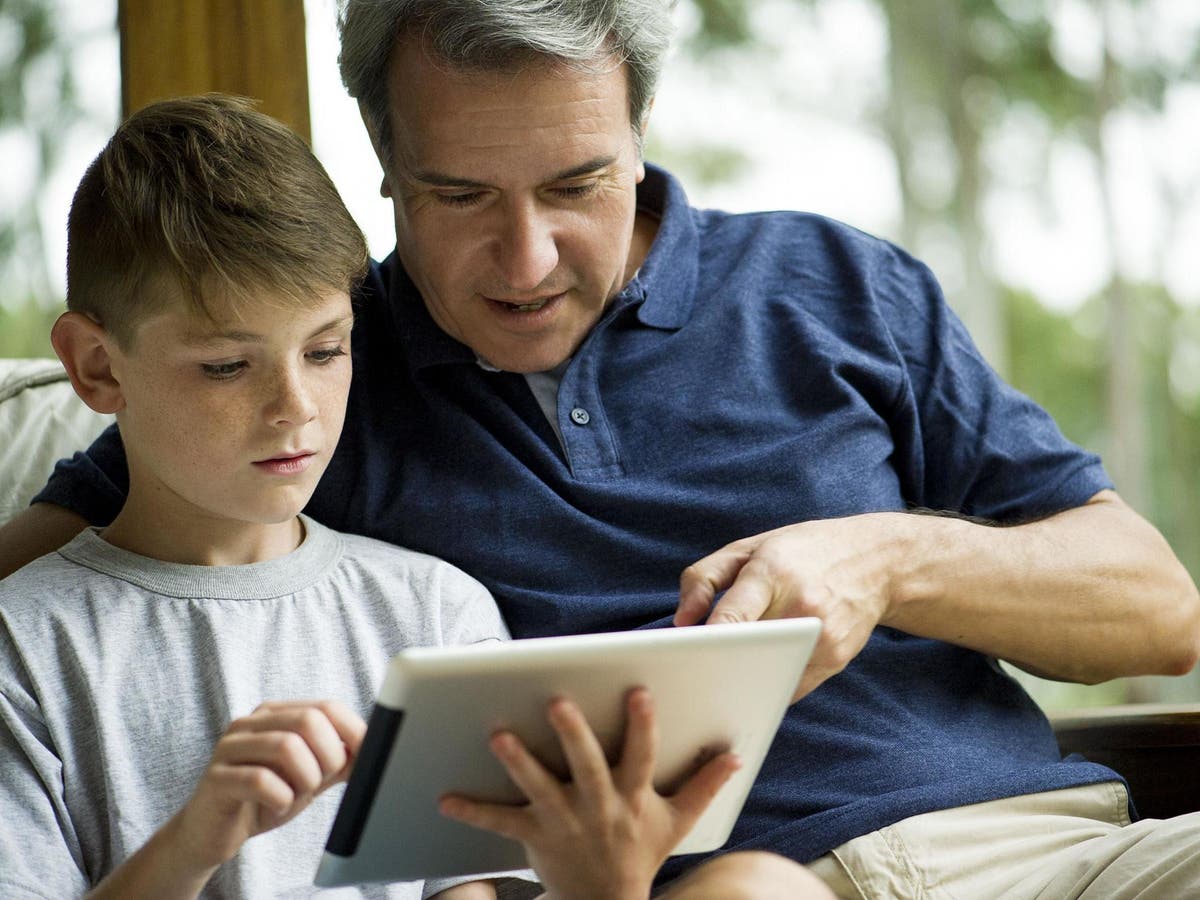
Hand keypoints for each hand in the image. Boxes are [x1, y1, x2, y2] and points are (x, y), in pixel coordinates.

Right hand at [166, 700, 365, 875]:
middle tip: (321, 781)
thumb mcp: (309, 776)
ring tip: (299, 794)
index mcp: (277, 714)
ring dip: (306, 778)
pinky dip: (281, 797)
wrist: (214, 832)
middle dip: (329, 756)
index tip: (364, 760)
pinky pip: (258, 780)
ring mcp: (230, 748)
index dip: (353, 733)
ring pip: (286, 746)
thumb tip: (375, 749)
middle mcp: (251, 722)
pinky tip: (279, 806)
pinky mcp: (216, 779)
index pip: (327, 706)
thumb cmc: (266, 798)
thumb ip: (338, 760)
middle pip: (309, 720)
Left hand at [438, 689, 740, 899]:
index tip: (638, 693)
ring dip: (518, 762)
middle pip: (586, 767)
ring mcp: (564, 822)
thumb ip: (703, 784)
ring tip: (498, 735)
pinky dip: (473, 810)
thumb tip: (735, 754)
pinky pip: (500, 823)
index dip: (642, 726)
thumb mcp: (677, 821)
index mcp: (632, 797)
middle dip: (572, 734)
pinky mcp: (534, 836)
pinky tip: (445, 796)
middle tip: (555, 701)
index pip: (641, 757)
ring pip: (539, 788)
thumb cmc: (639, 852)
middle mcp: (598, 808)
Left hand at [675, 513, 912, 699]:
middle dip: (718, 661)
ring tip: (720, 674)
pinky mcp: (836, 658)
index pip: (734, 614)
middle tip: (693, 668)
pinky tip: (756, 672)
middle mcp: (800, 605)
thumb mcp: (749, 547)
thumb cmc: (803, 551)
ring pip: (768, 674)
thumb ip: (704, 578)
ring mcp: (822, 636)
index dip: (707, 640)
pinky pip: (789, 686)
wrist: (876, 561)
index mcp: (773, 571)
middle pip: (748, 650)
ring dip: (743, 677)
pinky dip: (769, 682)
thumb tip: (681, 621)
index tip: (685, 656)